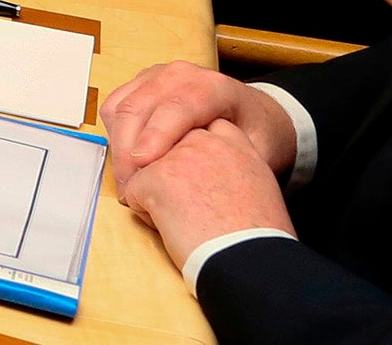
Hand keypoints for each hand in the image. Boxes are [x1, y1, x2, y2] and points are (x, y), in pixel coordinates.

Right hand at [101, 61, 299, 191]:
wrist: (254, 113)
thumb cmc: (256, 133)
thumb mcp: (259, 150)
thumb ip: (231, 163)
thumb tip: (202, 185)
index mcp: (214, 86)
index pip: (178, 106)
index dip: (157, 136)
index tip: (144, 168)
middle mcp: (180, 75)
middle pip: (140, 107)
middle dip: (128, 151)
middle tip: (132, 191)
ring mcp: (157, 76)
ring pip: (121, 107)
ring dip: (118, 147)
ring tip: (129, 183)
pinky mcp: (140, 85)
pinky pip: (114, 107)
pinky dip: (114, 136)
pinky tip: (127, 163)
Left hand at [121, 121, 294, 271]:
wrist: (250, 261)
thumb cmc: (256, 236)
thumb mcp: (258, 184)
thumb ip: (231, 163)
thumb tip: (208, 169)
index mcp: (233, 141)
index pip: (198, 130)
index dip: (193, 159)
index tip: (204, 184)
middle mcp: (203, 139)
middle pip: (166, 148)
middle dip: (171, 176)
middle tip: (197, 208)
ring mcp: (175, 156)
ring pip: (147, 170)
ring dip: (159, 196)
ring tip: (190, 220)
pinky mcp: (153, 177)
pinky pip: (134, 194)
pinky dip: (147, 216)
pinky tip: (176, 229)